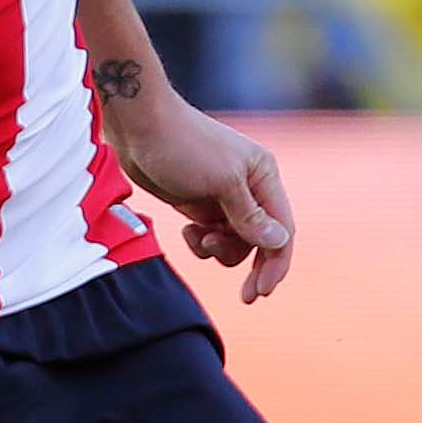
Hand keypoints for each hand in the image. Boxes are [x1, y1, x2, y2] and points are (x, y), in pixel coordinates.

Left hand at [109, 88, 294, 302]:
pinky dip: (200, 241)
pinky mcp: (199, 203)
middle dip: (248, 264)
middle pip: (260, 241)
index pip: (282, 229)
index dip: (276, 263)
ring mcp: (223, 196)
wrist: (139, 125)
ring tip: (197, 237)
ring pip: (234, 241)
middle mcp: (249, 187)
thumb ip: (249, 216)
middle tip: (245, 297)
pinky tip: (186, 230)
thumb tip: (278, 241)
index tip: (262, 291)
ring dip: (218, 249)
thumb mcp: (221, 183)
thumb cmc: (182, 146)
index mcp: (264, 176)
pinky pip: (210, 235)